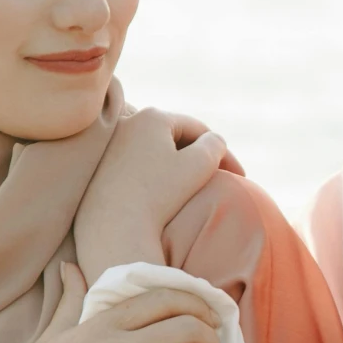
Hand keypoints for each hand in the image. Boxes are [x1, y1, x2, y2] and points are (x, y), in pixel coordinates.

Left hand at [76, 109, 225, 283]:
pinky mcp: (102, 166)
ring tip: (195, 186)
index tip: (240, 178)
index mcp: (154, 116)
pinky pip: (140, 163)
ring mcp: (113, 144)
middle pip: (177, 137)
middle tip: (219, 180)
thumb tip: (214, 140)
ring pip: (158, 150)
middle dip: (200, 156)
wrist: (115, 226)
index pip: (199, 129)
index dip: (224, 153)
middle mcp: (130, 122)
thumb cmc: (160, 193)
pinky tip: (166, 192)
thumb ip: (215, 145)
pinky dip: (158, 173)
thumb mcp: (199, 164)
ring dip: (179, 164)